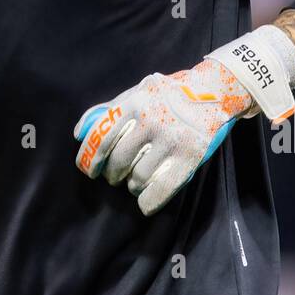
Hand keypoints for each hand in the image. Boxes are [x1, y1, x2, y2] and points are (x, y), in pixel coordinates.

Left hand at [72, 25, 294, 215]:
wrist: (214, 89)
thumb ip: (109, 109)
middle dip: (112, 174)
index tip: (89, 171)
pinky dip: (150, 201)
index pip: (102, 137)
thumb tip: (79, 133)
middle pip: (120, 160)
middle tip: (115, 177)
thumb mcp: (138, 92)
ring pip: (140, 176)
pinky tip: (145, 204)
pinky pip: (164, 186)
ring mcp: (172, 138)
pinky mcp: (191, 153)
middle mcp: (151, 119)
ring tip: (134, 183)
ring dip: (132, 186)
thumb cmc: (169, 93)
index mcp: (134, 103)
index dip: (91, 159)